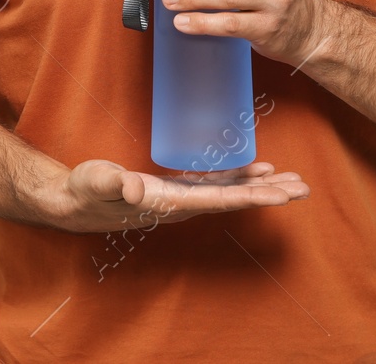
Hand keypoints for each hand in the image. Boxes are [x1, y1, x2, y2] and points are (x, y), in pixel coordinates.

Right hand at [40, 158, 309, 233]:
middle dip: (269, 193)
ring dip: (260, 186)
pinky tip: (255, 170)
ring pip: (230, 192)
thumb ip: (114, 184)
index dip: (253, 196)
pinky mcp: (174, 188)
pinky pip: (215, 183)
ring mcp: (180, 197)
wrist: (72, 200)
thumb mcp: (97, 182)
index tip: (282, 194)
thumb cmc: (85, 190)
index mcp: (170, 203)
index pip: (221, 200)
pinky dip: (238, 177)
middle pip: (235, 199)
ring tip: (289, 179)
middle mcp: (182, 204)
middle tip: (303, 186)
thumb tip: (133, 187)